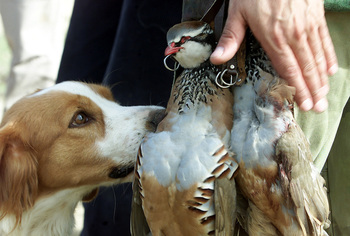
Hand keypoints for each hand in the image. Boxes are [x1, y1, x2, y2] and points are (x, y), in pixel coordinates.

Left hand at [210, 0, 337, 112]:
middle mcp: (293, 35)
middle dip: (313, 90)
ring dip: (322, 78)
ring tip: (325, 95)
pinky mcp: (315, 16)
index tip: (304, 104)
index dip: (298, 89)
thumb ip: (231, 38)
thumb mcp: (238, 12)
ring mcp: (307, 25)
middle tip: (318, 108)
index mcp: (273, 37)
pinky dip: (329, 56)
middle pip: (306, 68)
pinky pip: (324, 40)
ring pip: (317, 57)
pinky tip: (331, 69)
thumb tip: (216, 59)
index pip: (288, 69)